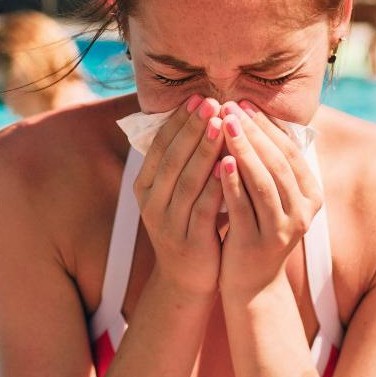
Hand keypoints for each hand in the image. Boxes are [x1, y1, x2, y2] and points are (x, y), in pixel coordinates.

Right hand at [133, 96, 226, 296]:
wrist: (187, 278)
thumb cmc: (189, 224)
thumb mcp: (178, 192)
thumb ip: (184, 161)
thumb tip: (200, 115)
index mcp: (145, 186)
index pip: (159, 146)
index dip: (177, 121)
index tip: (197, 98)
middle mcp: (151, 203)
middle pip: (172, 159)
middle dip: (192, 128)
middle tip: (211, 102)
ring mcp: (167, 223)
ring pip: (187, 180)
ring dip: (204, 150)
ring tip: (221, 124)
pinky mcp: (189, 240)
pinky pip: (203, 207)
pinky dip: (216, 184)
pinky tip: (230, 164)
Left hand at [216, 101, 322, 299]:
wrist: (251, 284)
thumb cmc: (256, 229)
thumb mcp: (272, 197)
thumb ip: (270, 165)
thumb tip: (253, 115)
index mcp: (311, 196)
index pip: (290, 152)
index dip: (267, 125)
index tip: (244, 103)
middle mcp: (302, 212)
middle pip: (278, 163)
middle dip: (254, 132)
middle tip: (231, 106)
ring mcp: (282, 230)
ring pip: (263, 182)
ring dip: (244, 150)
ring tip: (225, 124)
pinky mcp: (257, 243)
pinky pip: (244, 207)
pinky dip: (232, 183)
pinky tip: (219, 161)